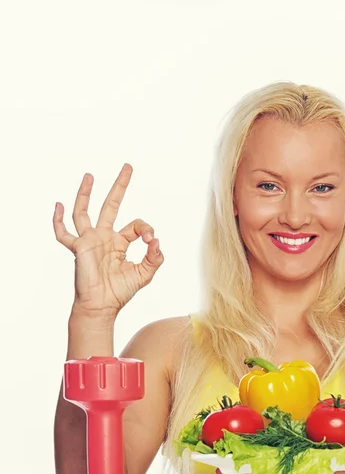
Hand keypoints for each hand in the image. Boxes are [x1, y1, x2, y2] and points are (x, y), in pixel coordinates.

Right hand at [53, 163, 163, 318]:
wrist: (101, 306)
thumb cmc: (120, 291)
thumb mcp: (144, 274)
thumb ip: (155, 258)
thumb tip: (157, 241)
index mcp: (120, 242)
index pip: (136, 225)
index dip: (146, 229)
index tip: (151, 239)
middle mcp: (104, 237)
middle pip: (111, 205)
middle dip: (119, 186)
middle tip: (128, 167)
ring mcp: (90, 241)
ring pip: (84, 212)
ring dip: (86, 193)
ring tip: (90, 176)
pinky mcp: (79, 248)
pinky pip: (64, 233)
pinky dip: (58, 221)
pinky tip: (58, 206)